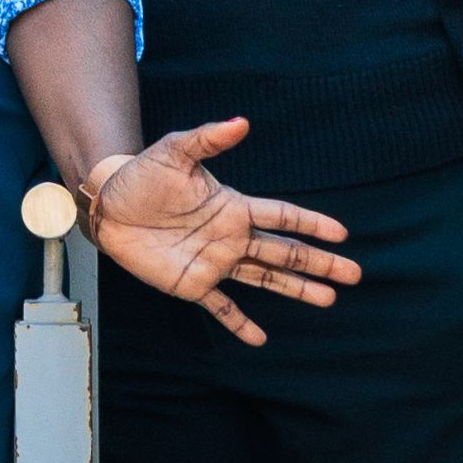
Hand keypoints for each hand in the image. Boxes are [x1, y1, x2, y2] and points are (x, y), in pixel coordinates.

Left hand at [79, 120, 357, 347]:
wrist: (108, 205)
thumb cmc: (143, 174)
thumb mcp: (175, 151)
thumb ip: (209, 139)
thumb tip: (241, 122)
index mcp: (233, 206)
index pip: (282, 216)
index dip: (311, 224)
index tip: (341, 233)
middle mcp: (232, 237)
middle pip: (285, 252)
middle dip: (319, 263)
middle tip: (353, 274)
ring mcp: (215, 262)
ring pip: (265, 279)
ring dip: (296, 290)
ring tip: (328, 300)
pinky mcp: (192, 284)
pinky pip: (221, 307)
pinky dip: (239, 323)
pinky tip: (259, 340)